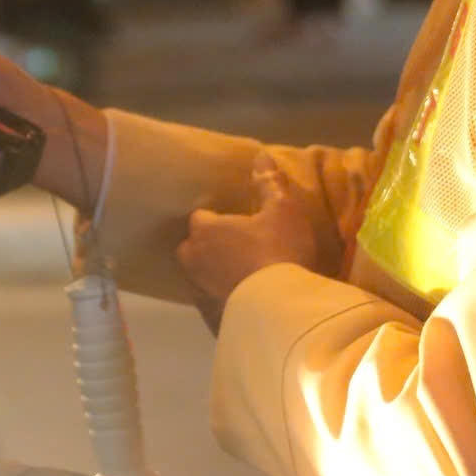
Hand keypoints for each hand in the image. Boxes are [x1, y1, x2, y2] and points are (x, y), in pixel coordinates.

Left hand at [175, 159, 322, 333]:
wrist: (280, 311)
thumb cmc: (279, 252)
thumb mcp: (283, 210)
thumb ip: (270, 183)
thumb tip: (261, 156)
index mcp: (205, 231)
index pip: (200, 217)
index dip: (217, 218)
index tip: (237, 222)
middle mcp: (193, 261)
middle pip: (191, 248)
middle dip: (206, 246)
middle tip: (236, 247)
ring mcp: (199, 293)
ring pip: (198, 276)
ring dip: (212, 273)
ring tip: (241, 274)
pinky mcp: (209, 320)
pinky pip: (211, 303)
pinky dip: (222, 299)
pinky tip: (244, 301)